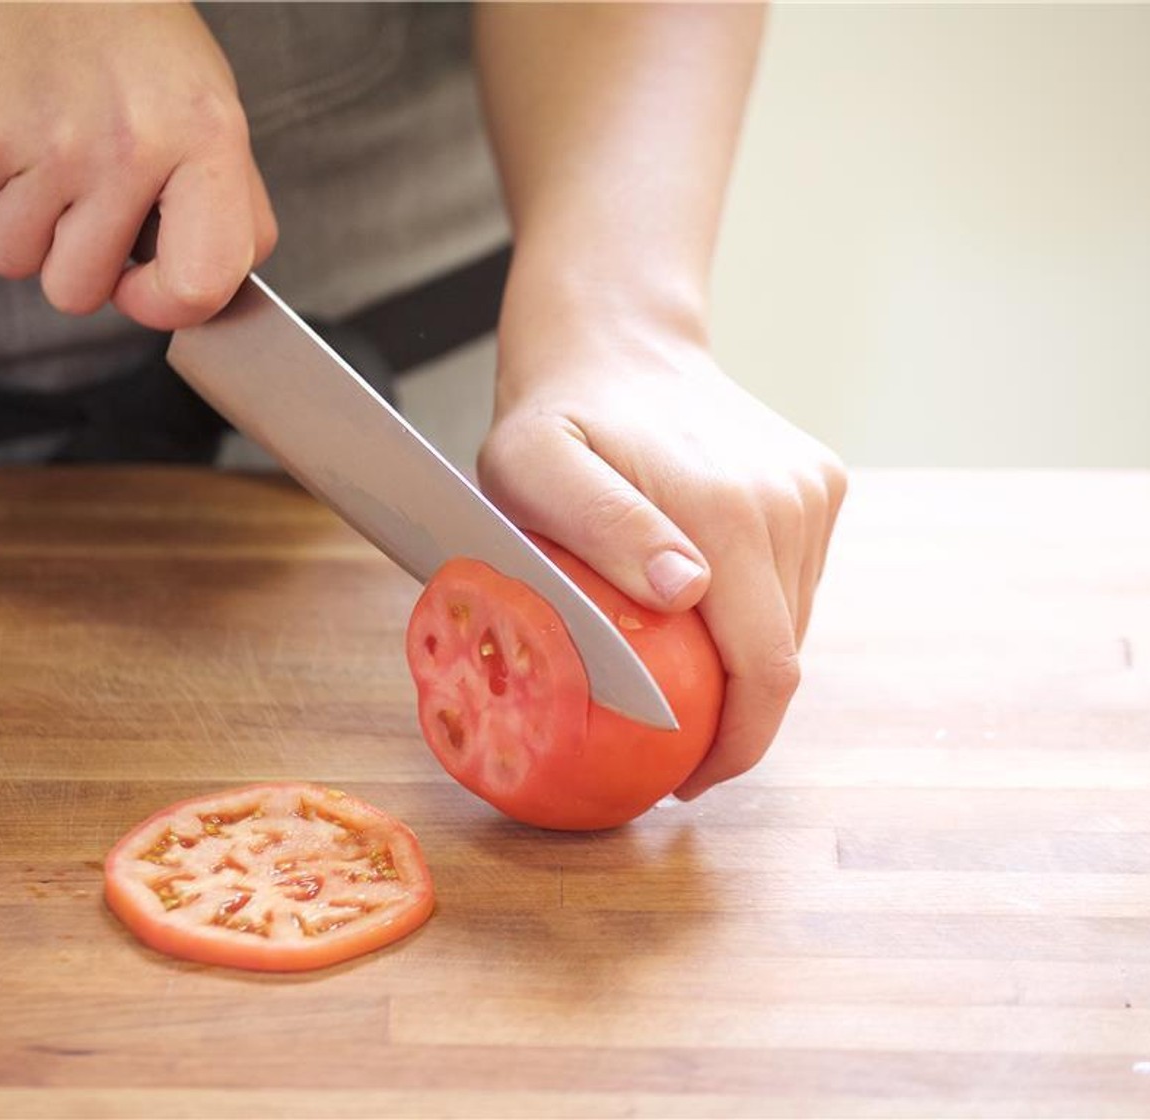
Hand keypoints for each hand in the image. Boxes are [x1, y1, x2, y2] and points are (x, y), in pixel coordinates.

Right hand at [0, 2, 276, 329]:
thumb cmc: (136, 44)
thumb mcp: (212, 110)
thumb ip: (227, 207)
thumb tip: (210, 294)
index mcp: (204, 141)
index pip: (198, 286)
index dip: (162, 305)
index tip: (142, 283)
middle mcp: (127, 145)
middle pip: (78, 292)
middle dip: (74, 262)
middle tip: (84, 199)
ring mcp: (43, 140)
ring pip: (16, 259)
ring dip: (26, 224)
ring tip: (49, 154)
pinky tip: (15, 119)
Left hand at [478, 284, 846, 799]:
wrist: (614, 341)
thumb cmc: (557, 415)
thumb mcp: (536, 467)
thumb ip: (606, 526)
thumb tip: (690, 591)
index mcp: (731, 509)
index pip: (765, 669)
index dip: (735, 743)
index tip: (685, 776)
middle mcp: (791, 500)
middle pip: (785, 657)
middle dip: (736, 718)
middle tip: (666, 742)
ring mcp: (812, 491)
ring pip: (793, 624)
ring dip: (741, 666)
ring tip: (674, 676)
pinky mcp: (819, 485)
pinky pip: (793, 584)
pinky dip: (752, 617)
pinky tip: (696, 614)